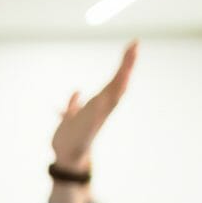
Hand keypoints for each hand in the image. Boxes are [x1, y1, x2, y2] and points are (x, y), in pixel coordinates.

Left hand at [51, 41, 136, 173]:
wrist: (66, 159)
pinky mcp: (88, 127)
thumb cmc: (71, 139)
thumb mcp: (70, 116)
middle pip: (117, 84)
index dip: (124, 63)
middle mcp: (101, 109)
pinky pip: (98, 112)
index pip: (114, 80)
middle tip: (135, 45)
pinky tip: (112, 88)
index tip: (133, 44)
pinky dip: (104, 102)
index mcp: (99, 104)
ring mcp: (96, 117)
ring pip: (112, 95)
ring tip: (129, 60)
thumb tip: (76, 93)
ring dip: (120, 78)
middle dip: (126, 65)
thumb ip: (73, 105)